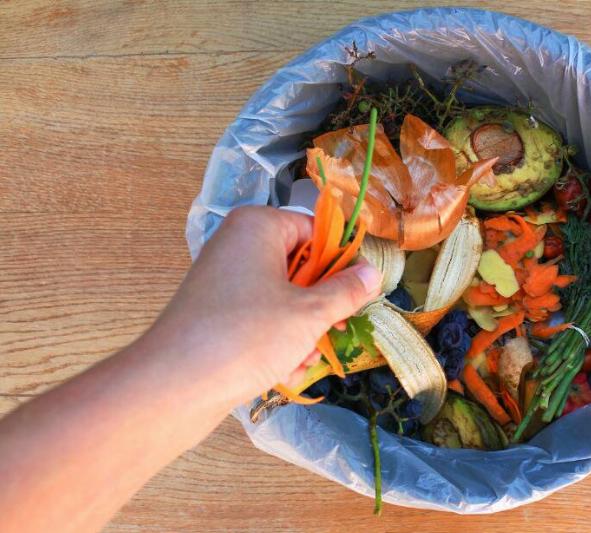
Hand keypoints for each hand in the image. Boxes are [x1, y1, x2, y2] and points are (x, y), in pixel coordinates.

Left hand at [152, 206, 381, 405]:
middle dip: (320, 303)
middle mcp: (238, 245)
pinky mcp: (215, 313)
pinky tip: (284, 370)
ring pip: (282, 297)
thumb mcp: (310, 314)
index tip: (360, 289)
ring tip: (304, 357)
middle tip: (336, 328)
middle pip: (300, 265)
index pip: (315, 230)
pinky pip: (259, 318)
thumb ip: (346, 291)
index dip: (341, 260)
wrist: (174, 385)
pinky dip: (276, 341)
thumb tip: (372, 272)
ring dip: (302, 329)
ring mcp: (223, 280)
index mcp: (258, 227)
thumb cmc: (248, 336)